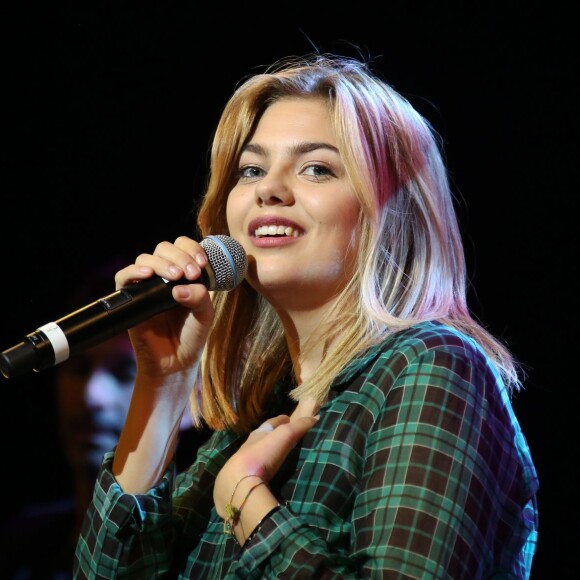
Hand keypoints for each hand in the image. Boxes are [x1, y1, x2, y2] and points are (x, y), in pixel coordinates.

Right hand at [114, 236, 214, 378]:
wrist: (175, 362)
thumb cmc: (191, 336)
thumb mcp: (204, 315)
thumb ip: (200, 298)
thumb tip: (180, 287)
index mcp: (184, 274)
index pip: (183, 247)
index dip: (192, 249)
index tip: (202, 264)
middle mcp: (164, 276)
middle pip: (164, 248)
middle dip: (180, 256)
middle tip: (191, 273)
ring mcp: (146, 285)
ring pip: (146, 258)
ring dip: (162, 263)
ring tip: (176, 277)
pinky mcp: (130, 298)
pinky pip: (124, 277)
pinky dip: (134, 271)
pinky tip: (148, 275)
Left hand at [214, 399, 318, 517]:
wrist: (239, 484)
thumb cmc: (262, 454)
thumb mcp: (284, 435)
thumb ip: (299, 426)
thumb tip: (316, 417)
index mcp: (258, 434)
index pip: (271, 423)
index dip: (281, 420)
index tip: (288, 418)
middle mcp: (249, 447)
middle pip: (262, 438)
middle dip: (272, 436)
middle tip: (284, 437)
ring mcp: (244, 465)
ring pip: (256, 454)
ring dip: (265, 453)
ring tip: (277, 456)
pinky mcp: (243, 481)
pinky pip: (254, 472)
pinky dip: (261, 469)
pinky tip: (267, 474)